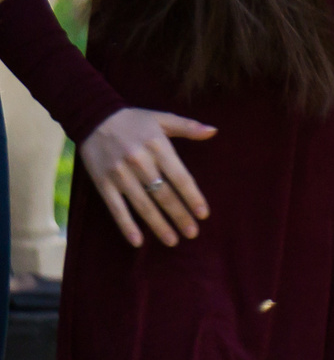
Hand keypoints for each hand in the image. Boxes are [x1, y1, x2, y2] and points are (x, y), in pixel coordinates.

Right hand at [80, 107, 215, 247]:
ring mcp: (120, 175)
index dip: (193, 197)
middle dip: (180, 216)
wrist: (93, 117)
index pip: (180, 178)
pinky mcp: (103, 183)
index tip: (203, 214)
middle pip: (164, 195)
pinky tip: (137, 241)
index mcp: (158, 147)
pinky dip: (126, 226)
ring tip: (173, 240)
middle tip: (192, 233)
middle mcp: (140, 162)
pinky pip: (116, 208)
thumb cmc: (134, 120)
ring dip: (158, 225)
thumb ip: (188, 127)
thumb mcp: (162, 119)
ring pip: (143, 205)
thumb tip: (214, 131)